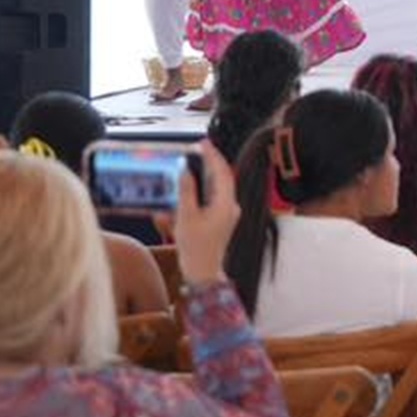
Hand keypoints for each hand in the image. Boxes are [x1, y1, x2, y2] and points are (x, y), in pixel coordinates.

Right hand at [174, 141, 239, 286]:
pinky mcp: (222, 219)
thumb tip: (186, 172)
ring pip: (219, 187)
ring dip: (208, 174)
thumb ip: (186, 192)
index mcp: (226, 204)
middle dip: (212, 162)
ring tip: (197, 162)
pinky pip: (215, 198)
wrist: (203, 272)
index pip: (222, 172)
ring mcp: (228, 213)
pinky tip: (195, 184)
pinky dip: (205, 188)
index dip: (213, 156)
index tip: (204, 143)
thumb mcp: (186, 217)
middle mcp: (231, 206)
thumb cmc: (195, 248)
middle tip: (199, 149)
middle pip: (223, 178)